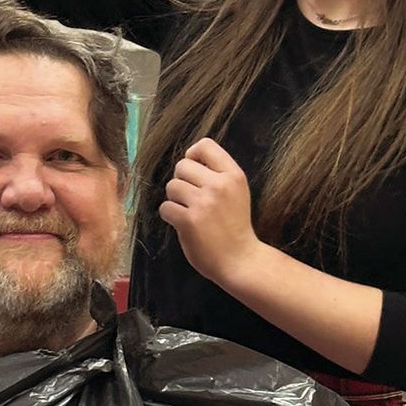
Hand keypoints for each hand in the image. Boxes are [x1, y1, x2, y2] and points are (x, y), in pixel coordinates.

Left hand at [158, 138, 262, 286]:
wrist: (240, 259)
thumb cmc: (235, 226)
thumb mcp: (237, 192)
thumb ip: (218, 174)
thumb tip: (189, 159)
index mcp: (233, 175)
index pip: (205, 145)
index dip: (193, 156)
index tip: (194, 172)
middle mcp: (219, 185)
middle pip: (182, 166)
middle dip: (182, 181)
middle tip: (191, 198)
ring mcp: (204, 203)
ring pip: (171, 186)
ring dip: (175, 199)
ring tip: (189, 212)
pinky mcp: (189, 220)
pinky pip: (165, 208)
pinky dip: (170, 216)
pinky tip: (183, 224)